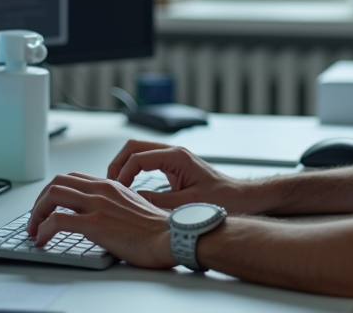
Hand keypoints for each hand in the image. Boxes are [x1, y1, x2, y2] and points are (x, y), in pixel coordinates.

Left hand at [25, 172, 174, 268]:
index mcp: (110, 185)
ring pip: (52, 195)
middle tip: (36, 218)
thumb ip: (113, 204)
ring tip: (34, 229)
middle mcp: (101, 190)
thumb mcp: (133, 206)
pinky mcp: (94, 223)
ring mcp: (97, 205)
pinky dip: (42, 229)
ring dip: (36, 213)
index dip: (54, 191)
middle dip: (40, 200)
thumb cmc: (156, 229)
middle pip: (57, 182)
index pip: (72, 178)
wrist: (169, 237)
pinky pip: (57, 220)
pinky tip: (42, 239)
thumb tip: (98, 214)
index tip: (48, 207)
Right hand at [107, 139, 259, 213]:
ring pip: (139, 151)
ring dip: (125, 165)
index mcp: (176, 157)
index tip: (117, 191)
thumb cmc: (223, 199)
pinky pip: (147, 160)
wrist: (242, 198)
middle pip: (134, 146)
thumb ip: (158, 202)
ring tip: (116, 185)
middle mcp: (174, 152)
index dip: (123, 173)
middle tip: (110, 184)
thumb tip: (133, 202)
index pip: (138, 157)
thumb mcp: (187, 205)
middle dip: (118, 163)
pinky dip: (134, 169)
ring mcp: (173, 157)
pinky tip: (129, 186)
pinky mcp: (174, 166)